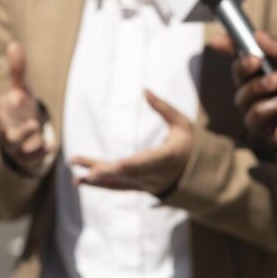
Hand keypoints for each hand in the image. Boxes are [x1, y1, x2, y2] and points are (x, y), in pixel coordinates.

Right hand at [0, 42, 51, 174]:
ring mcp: (13, 144)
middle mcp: (1, 128)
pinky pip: (31, 156)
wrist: (30, 138)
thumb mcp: (20, 89)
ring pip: (13, 142)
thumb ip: (17, 70)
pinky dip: (39, 152)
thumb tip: (14, 44)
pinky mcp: (26, 156)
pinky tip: (48, 146)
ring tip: (35, 124)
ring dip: (23, 133)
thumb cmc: (20, 109)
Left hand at [70, 90, 192, 195]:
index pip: (147, 163)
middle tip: (87, 171)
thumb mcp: (183, 124)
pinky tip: (81, 180)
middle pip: (128, 175)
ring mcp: (147, 184)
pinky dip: (100, 185)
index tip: (117, 165)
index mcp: (168, 158)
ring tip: (76, 178)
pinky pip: (118, 187)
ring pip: (120, 184)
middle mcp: (155, 176)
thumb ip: (163, 108)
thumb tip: (145, 90)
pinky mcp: (139, 187)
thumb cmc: (190, 144)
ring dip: (98, 181)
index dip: (132, 165)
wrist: (200, 176)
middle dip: (107, 173)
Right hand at [213, 32, 276, 151]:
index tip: (218, 41)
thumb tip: (256, 36)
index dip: (232, 49)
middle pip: (240, 79)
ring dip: (254, 89)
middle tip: (258, 63)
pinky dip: (261, 110)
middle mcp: (276, 88)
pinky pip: (254, 123)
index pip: (251, 57)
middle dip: (242, 68)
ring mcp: (276, 110)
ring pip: (242, 100)